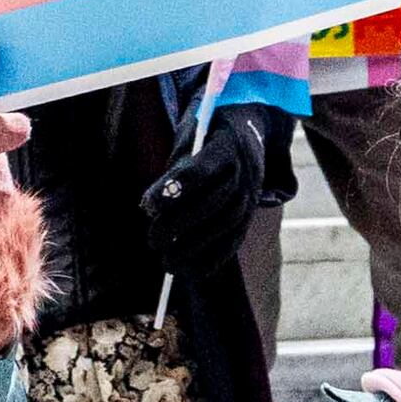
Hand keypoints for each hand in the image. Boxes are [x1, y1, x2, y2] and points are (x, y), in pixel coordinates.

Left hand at [144, 101, 298, 264]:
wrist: (247, 131)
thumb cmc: (206, 136)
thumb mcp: (189, 139)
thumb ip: (173, 171)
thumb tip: (149, 208)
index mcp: (225, 145)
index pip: (201, 169)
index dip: (175, 188)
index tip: (148, 206)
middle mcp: (244, 170)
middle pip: (215, 202)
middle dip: (180, 224)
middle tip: (153, 239)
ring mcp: (251, 193)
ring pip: (227, 224)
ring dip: (195, 247)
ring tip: (167, 260)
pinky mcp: (250, 214)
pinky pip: (235, 240)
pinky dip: (213, 259)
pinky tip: (190, 271)